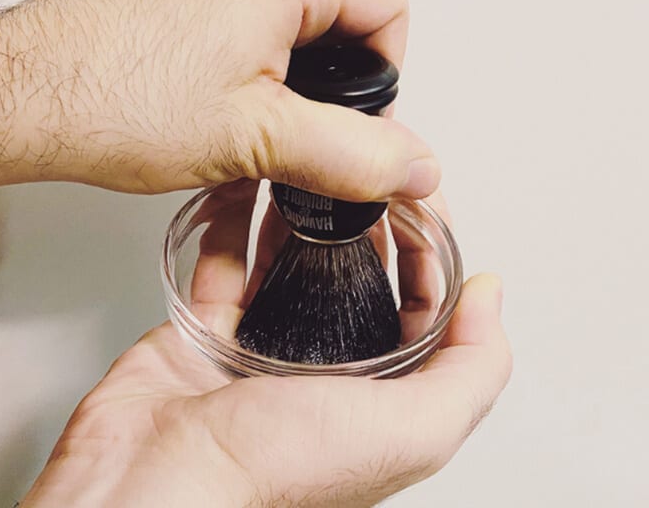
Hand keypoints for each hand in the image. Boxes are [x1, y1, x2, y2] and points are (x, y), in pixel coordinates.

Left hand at [0, 0, 439, 200]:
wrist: (11, 96)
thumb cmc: (111, 100)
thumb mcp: (258, 140)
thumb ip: (353, 154)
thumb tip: (413, 163)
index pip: (385, 6)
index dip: (387, 75)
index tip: (360, 122)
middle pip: (330, 12)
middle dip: (326, 84)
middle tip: (301, 134)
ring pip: (272, 20)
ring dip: (273, 81)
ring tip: (240, 131)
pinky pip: (220, 19)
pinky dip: (227, 66)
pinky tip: (195, 113)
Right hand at [21, 183, 511, 506]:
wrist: (157, 477)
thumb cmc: (269, 471)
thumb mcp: (407, 430)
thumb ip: (470, 370)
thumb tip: (491, 299)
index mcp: (381, 401)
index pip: (426, 312)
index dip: (434, 254)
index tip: (426, 203)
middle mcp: (326, 376)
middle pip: (363, 283)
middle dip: (373, 226)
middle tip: (375, 173)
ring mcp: (263, 352)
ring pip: (294, 267)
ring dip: (308, 220)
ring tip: (320, 171)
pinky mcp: (207, 332)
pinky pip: (225, 266)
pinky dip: (234, 228)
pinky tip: (250, 194)